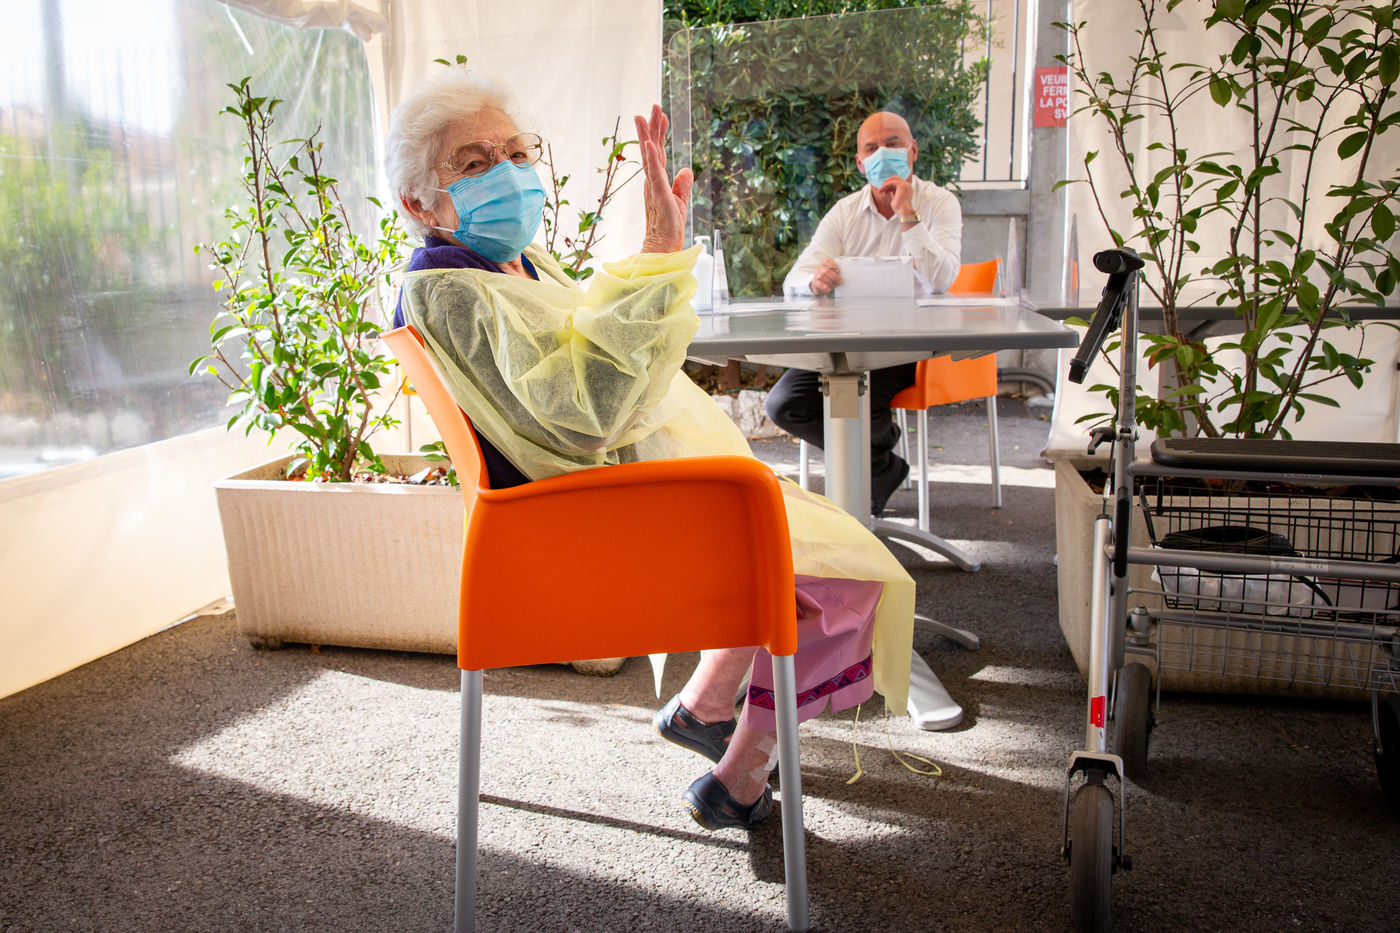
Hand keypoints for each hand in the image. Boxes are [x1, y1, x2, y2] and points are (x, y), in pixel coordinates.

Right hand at [635, 105, 693, 253]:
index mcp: (658, 180)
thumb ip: (683, 184)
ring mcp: (653, 186)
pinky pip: (654, 173)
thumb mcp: (680, 200)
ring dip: (647, 135)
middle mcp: (652, 180)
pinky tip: (649, 143)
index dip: (659, 133)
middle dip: (652, 126)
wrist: (664, 246)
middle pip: (651, 148)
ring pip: (649, 156)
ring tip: (645, 116)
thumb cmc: (669, 226)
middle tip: (653, 105)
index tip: (661, 115)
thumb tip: (686, 169)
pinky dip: (650, 158)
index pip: (657, 152)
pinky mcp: (658, 194)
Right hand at [810, 258, 841, 294]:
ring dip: (830, 282)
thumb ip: (837, 271)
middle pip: (826, 270)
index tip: (838, 270)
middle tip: (840, 281)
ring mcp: (817, 275)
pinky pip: (818, 283)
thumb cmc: (829, 277)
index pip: (827, 261)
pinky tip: (828, 288)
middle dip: (834, 276)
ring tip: (835, 285)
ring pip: (822, 276)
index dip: (833, 265)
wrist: (819, 284)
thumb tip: (845, 274)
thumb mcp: (833, 272)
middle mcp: (820, 268)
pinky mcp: (815, 282)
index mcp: (825, 263)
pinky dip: (824, 286)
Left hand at [880, 175, 915, 219]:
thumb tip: (888, 188)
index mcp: (907, 188)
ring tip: (880, 190)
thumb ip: (893, 191)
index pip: (897, 182)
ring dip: (885, 184)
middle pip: (895, 178)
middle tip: (881, 189)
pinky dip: (886, 185)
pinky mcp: (902, 185)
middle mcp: (907, 185)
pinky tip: (882, 190)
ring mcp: (905, 184)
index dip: (889, 185)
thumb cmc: (899, 208)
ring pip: (893, 179)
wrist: (903, 211)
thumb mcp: (895, 197)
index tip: (884, 191)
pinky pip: (892, 182)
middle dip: (887, 182)